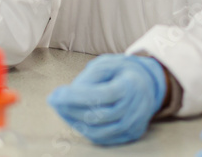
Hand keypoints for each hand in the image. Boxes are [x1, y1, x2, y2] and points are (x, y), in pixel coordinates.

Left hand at [47, 54, 166, 144]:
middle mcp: (135, 109)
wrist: (148, 84)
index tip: (55, 94)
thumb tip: (68, 95)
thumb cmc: (122, 72)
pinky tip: (73, 118)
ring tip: (60, 109)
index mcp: (131, 86)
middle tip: (53, 100)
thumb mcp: (107, 63)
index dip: (75, 97)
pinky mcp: (131, 134)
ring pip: (98, 131)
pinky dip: (85, 130)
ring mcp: (134, 124)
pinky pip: (103, 138)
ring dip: (74, 122)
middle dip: (70, 109)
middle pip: (97, 116)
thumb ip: (90, 77)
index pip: (100, 95)